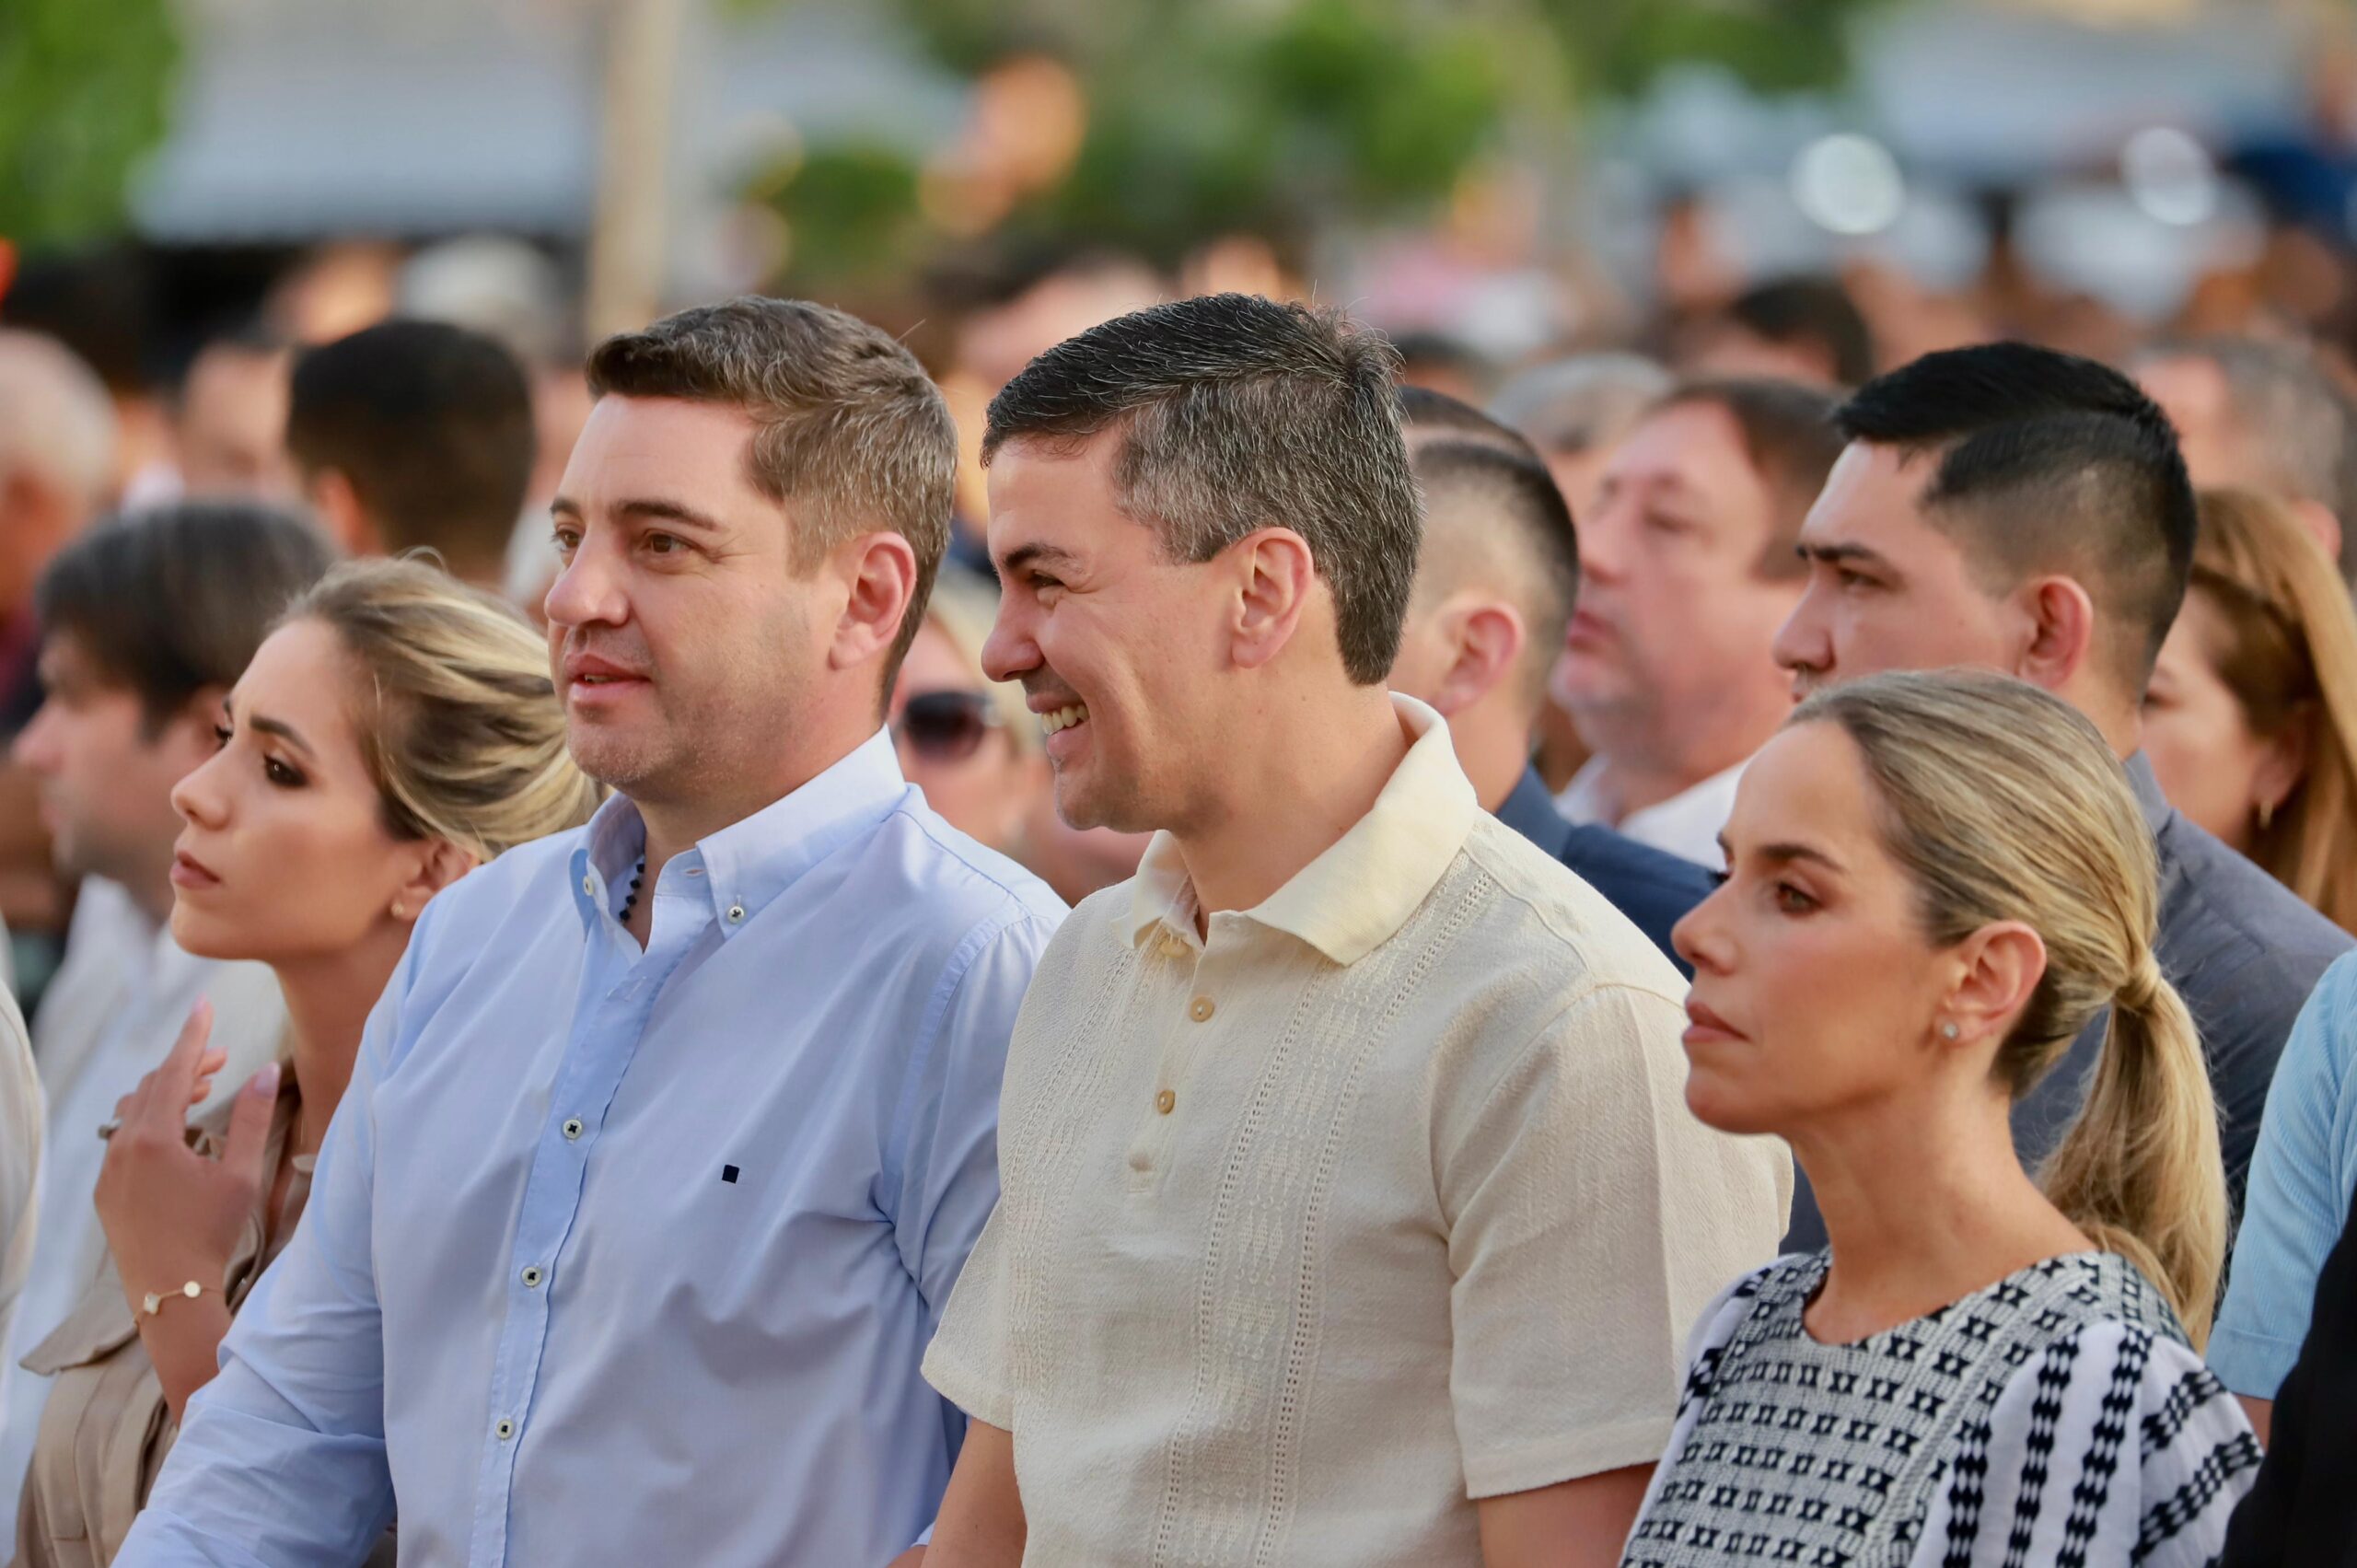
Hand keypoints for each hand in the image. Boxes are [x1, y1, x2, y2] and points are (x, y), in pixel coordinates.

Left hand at [94, 1000, 278, 1314]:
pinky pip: (123, 1139)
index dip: (194, 1035)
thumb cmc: (211, 1233)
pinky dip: (150, 1121)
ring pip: (133, 1110)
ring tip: (204, 1089)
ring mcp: (109, 1169)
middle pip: (153, 1085)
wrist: (170, 1291)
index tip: (204, 1005)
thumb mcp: (241, 1174)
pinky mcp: (106, 1190)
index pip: (176, 1069)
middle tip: (223, 1056)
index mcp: (155, 1138)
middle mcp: (122, 1147)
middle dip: (187, 1064)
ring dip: (167, 1092)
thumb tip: (267, 1070)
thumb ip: (252, 1118)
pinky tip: (177, 1134)